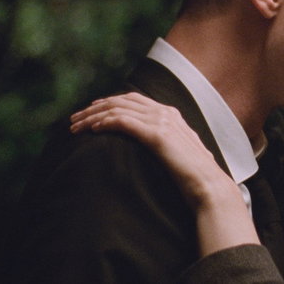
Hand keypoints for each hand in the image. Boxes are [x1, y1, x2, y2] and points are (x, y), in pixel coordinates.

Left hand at [69, 92, 234, 208]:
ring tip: (75, 127)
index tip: (90, 111)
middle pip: (121, 101)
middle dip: (94, 108)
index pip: (133, 99)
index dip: (109, 102)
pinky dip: (106, 123)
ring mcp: (162, 121)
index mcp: (171, 114)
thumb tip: (157, 146)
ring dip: (93, 117)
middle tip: (74, 119)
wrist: (208, 184)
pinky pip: (124, 122)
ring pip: (118, 110)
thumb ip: (168, 142)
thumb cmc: (194, 174)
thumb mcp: (180, 152)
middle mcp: (165, 112)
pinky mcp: (157, 135)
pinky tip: (93, 130)